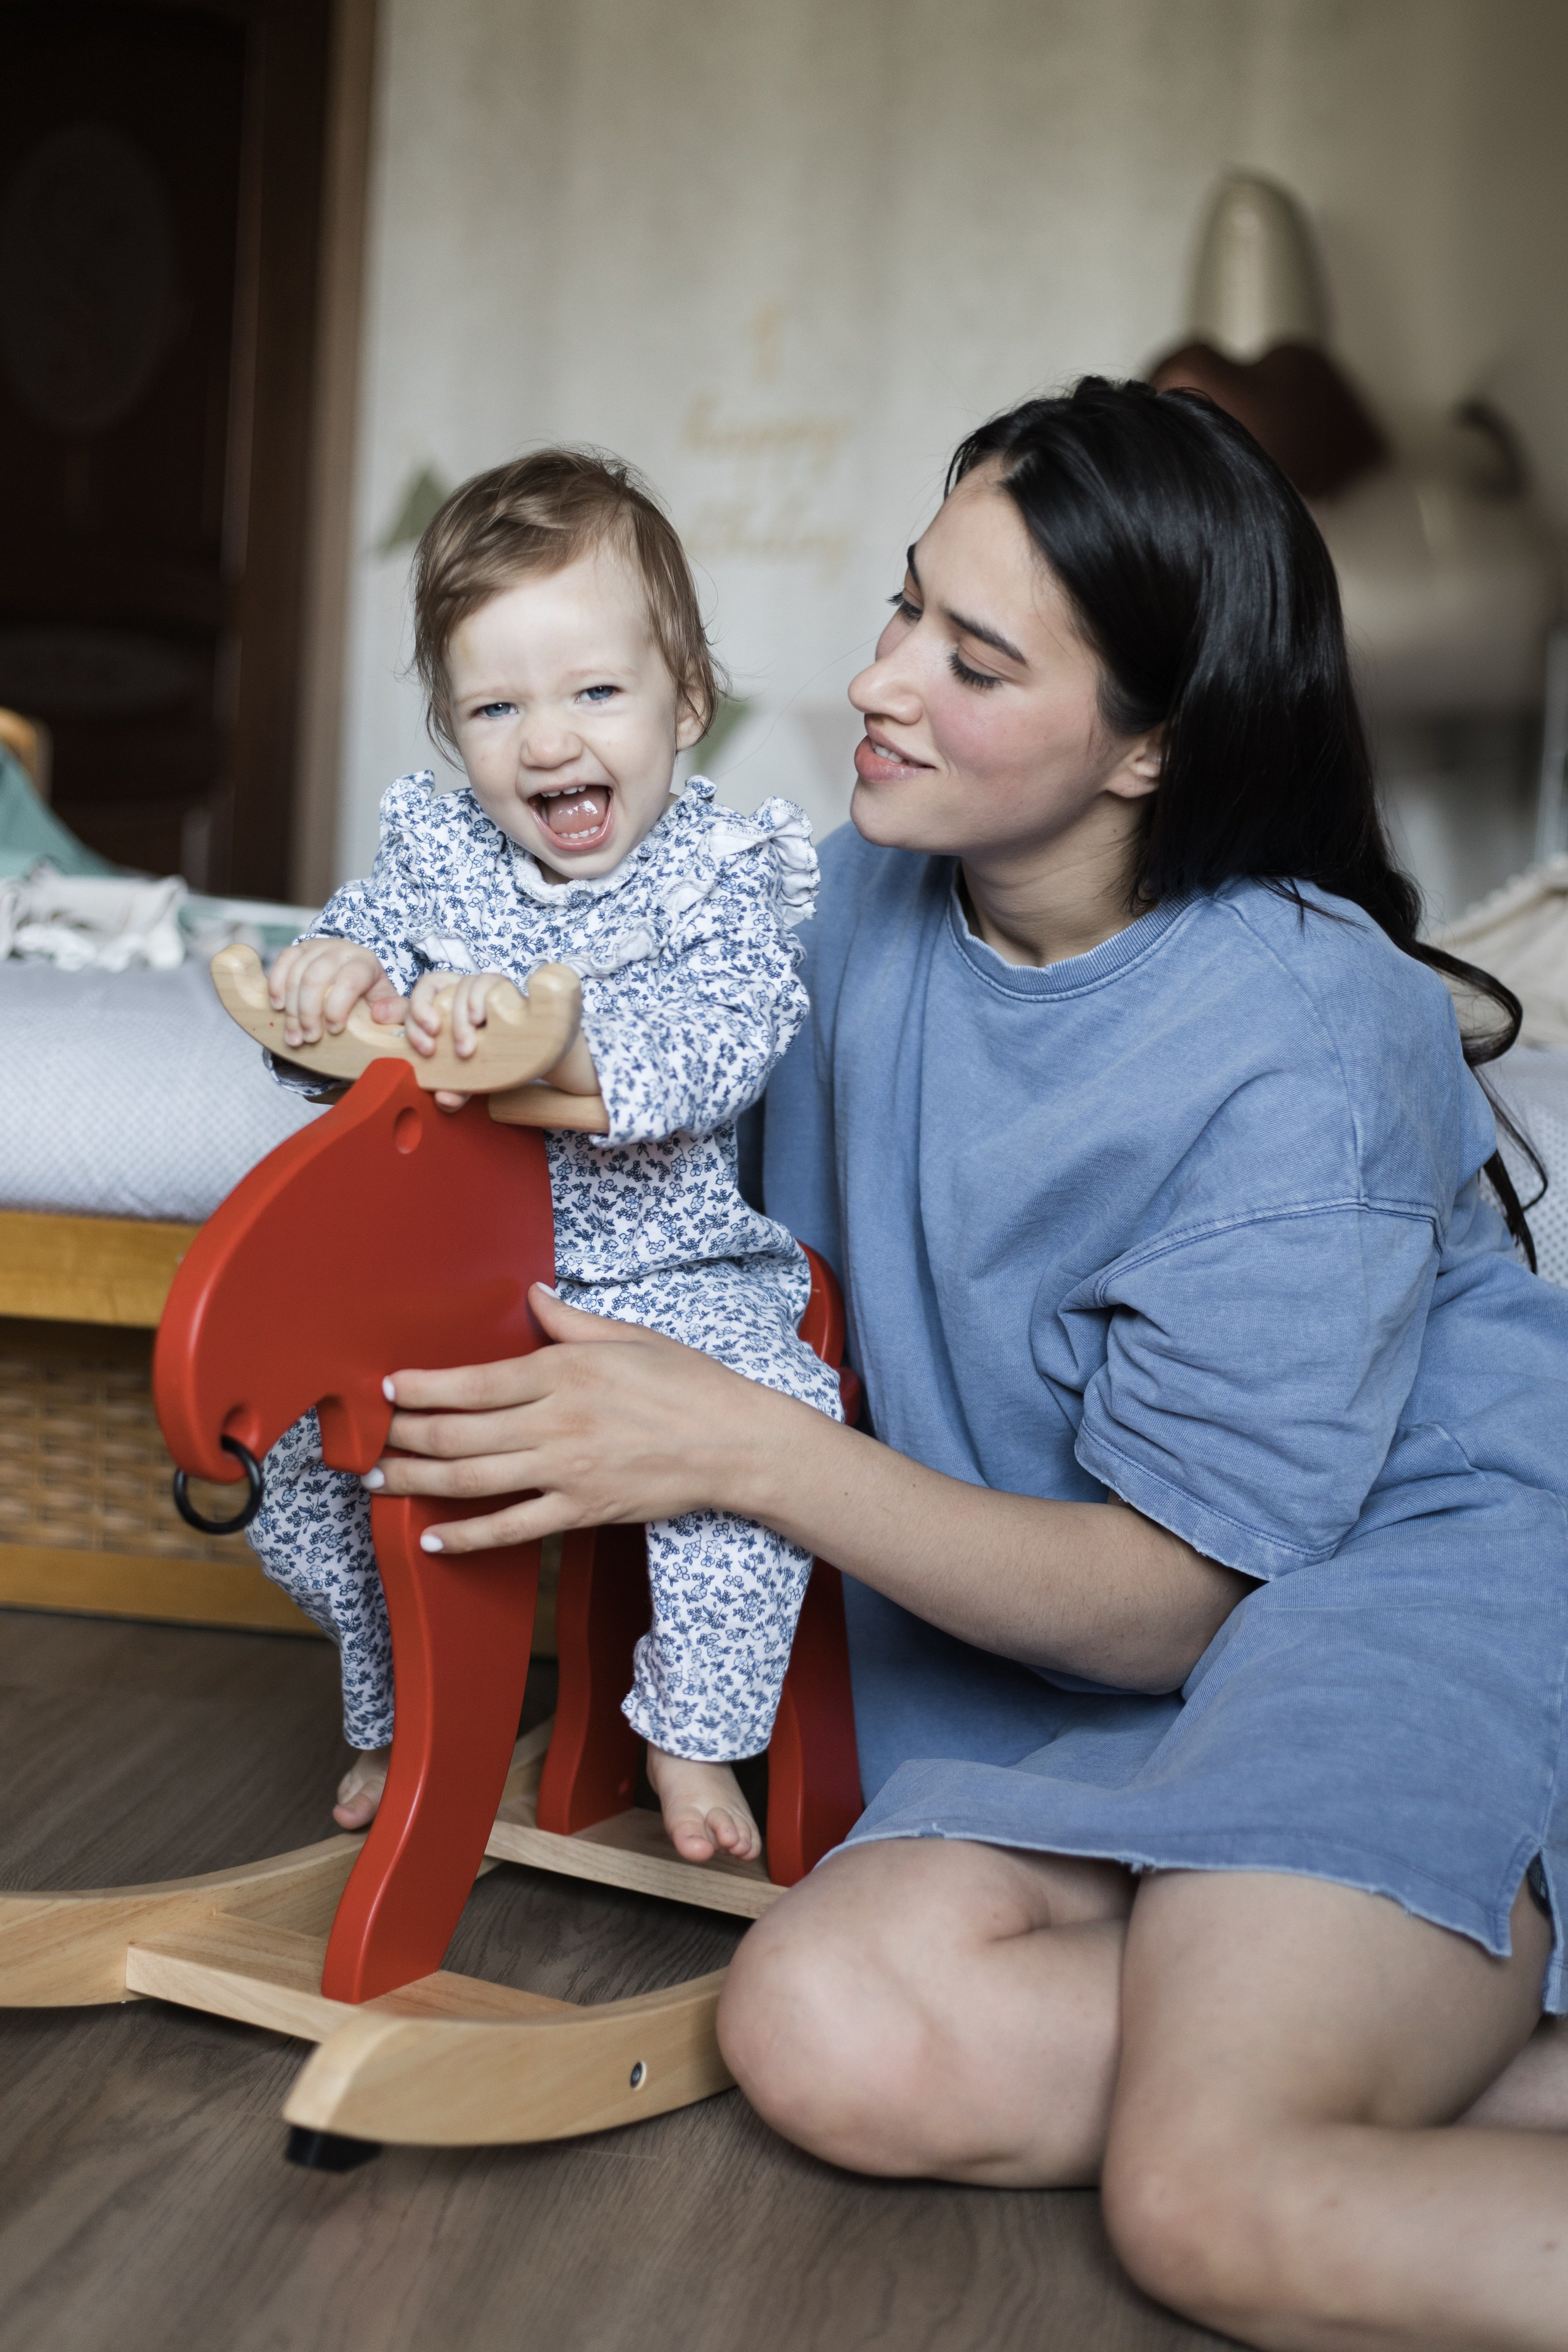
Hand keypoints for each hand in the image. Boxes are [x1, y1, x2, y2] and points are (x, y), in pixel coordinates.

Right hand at [268, 939, 396, 1047]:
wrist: (356, 973)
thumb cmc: (371, 994)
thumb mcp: (390, 1003)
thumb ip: (395, 1011)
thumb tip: (379, 1015)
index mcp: (366, 962)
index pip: (349, 980)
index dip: (338, 1007)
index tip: (333, 1030)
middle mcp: (341, 950)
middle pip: (316, 978)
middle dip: (309, 1013)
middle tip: (310, 1039)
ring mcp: (317, 947)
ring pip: (296, 974)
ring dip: (291, 1009)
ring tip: (294, 1036)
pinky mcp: (298, 949)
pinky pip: (283, 961)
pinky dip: (276, 984)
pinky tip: (278, 1007)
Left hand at [366, 1286, 784, 1552]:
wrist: (736, 1441)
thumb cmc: (688, 1383)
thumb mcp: (629, 1336)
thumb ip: (571, 1320)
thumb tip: (532, 1294)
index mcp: (564, 1371)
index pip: (473, 1381)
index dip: (423, 1388)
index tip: (389, 1389)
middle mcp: (556, 1421)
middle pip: (459, 1432)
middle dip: (405, 1437)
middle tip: (368, 1441)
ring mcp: (566, 1470)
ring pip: (472, 1479)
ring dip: (417, 1481)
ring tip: (379, 1482)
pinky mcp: (581, 1510)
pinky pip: (512, 1528)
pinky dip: (467, 1537)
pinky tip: (432, 1537)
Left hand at [404, 969, 513, 1110]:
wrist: (529, 1053)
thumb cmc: (489, 1060)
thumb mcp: (467, 1077)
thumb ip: (453, 1090)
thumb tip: (443, 1099)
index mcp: (437, 1008)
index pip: (414, 1000)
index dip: (413, 1019)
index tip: (424, 1048)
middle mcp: (454, 992)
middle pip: (429, 987)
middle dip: (424, 1017)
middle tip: (432, 1051)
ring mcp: (476, 987)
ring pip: (457, 986)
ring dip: (457, 1018)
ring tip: (465, 1047)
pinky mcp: (499, 985)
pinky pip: (484, 981)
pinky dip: (478, 999)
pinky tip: (480, 1019)